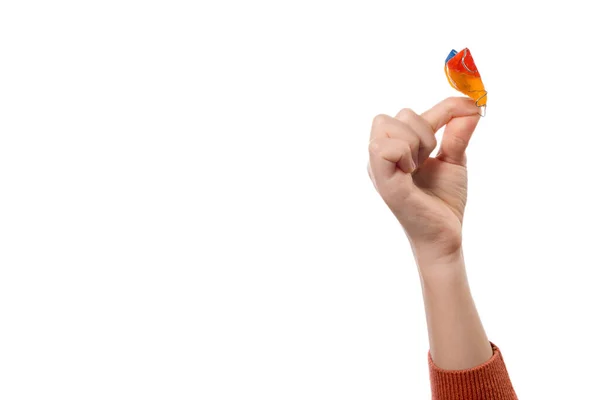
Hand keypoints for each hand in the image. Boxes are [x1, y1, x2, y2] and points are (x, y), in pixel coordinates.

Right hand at [368, 97, 479, 262]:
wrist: (446, 234)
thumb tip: (471, 105)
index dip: (442, 111)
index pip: (407, 113)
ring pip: (387, 125)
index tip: (466, 113)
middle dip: (422, 131)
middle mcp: (379, 157)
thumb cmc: (443, 200)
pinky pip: (384, 149)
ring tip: (420, 168)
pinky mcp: (384, 182)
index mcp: (393, 149)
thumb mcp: (454, 158)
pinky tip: (412, 173)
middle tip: (428, 159)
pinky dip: (405, 154)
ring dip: (415, 143)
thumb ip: (457, 131)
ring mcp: (378, 169)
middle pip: (395, 115)